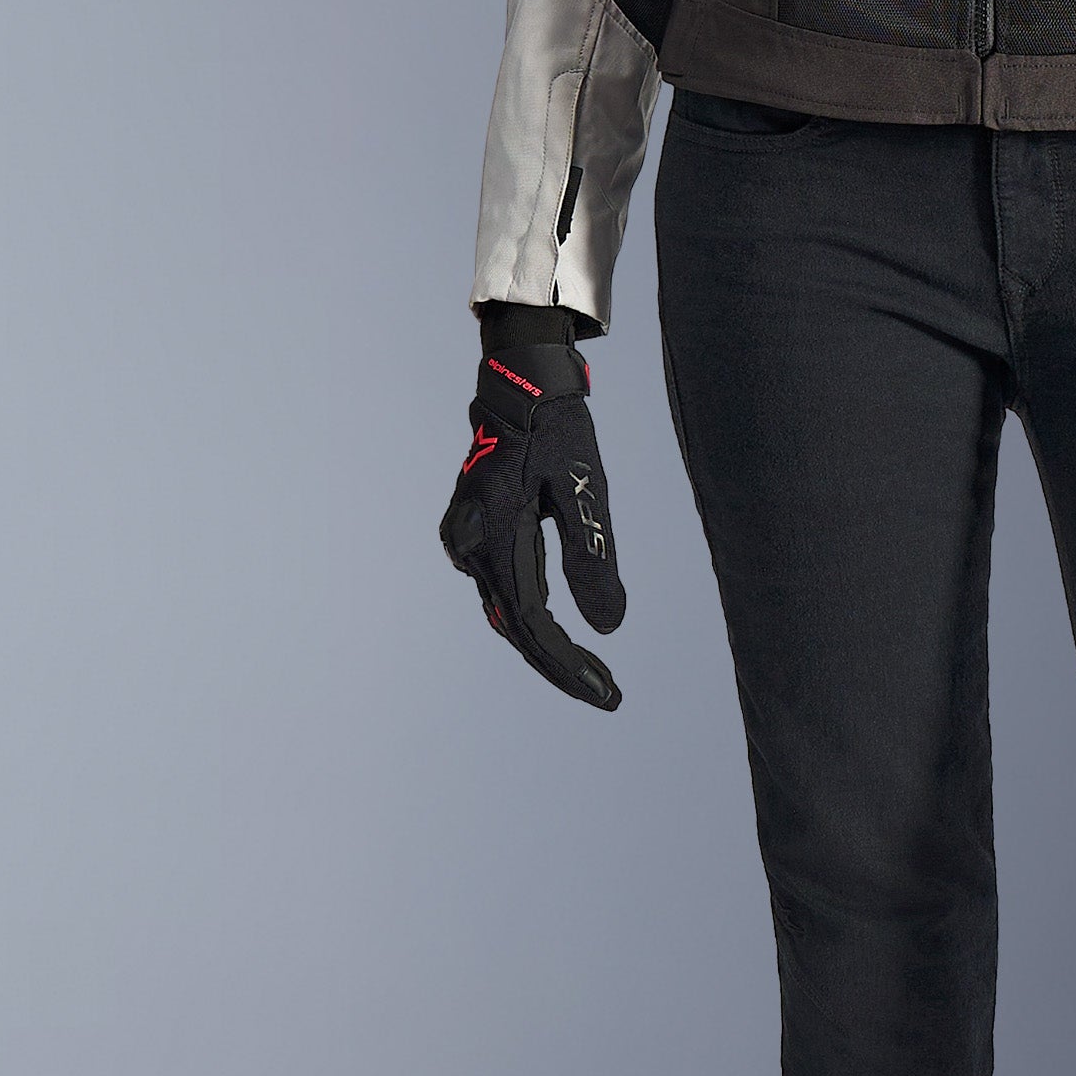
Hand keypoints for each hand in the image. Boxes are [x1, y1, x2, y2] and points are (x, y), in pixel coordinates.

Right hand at [439, 327, 625, 707]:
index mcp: (497, 536)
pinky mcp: (472, 532)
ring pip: (506, 609)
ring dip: (545, 642)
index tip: (606, 693)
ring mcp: (465, 540)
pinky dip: (530, 612)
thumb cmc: (557, 427)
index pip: (533, 624)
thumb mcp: (586, 489)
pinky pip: (501, 586)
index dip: (569, 665)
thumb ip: (593, 558)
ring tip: (589, 672)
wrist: (519, 381)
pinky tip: (559, 630)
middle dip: (560, 663)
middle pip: (516, 626)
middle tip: (606, 694)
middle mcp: (470, 547)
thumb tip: (610, 628)